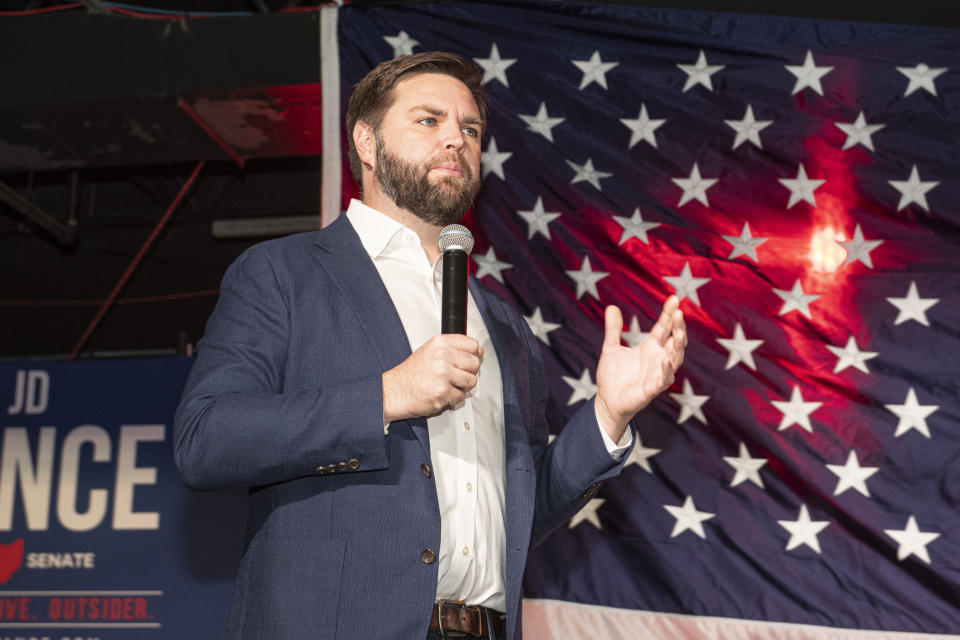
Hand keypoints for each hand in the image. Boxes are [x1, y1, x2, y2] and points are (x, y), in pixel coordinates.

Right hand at [382, 334, 483, 421]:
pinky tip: (442, 393)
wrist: (393, 392)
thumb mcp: (429, 350)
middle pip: (475, 363)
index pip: (472, 345)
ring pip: (472, 381)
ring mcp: (444, 375)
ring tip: (449, 385)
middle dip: (468, 371)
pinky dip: (453, 398)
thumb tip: (476, 351)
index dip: (474, 354)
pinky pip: (461, 396)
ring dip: (462, 386)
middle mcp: (443, 356)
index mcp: (440, 343)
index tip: (470, 359)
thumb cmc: (411, 374)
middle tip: (456, 375)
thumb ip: (452, 348)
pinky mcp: (443, 392)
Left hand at [594, 296, 686, 440]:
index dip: (669, 314)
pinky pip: (664, 379)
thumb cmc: (613, 376)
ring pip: (675, 358)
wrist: (607, 400)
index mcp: (650, 347)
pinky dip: (667, 370)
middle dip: (678, 327)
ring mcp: (658, 373)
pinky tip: (667, 360)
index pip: (663, 327)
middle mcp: (658, 358)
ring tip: (679, 333)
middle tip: (679, 313)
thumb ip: (613, 329)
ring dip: (678, 346)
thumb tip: (611, 307)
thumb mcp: (610, 348)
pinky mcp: (653, 388)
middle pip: (674, 340)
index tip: (674, 298)